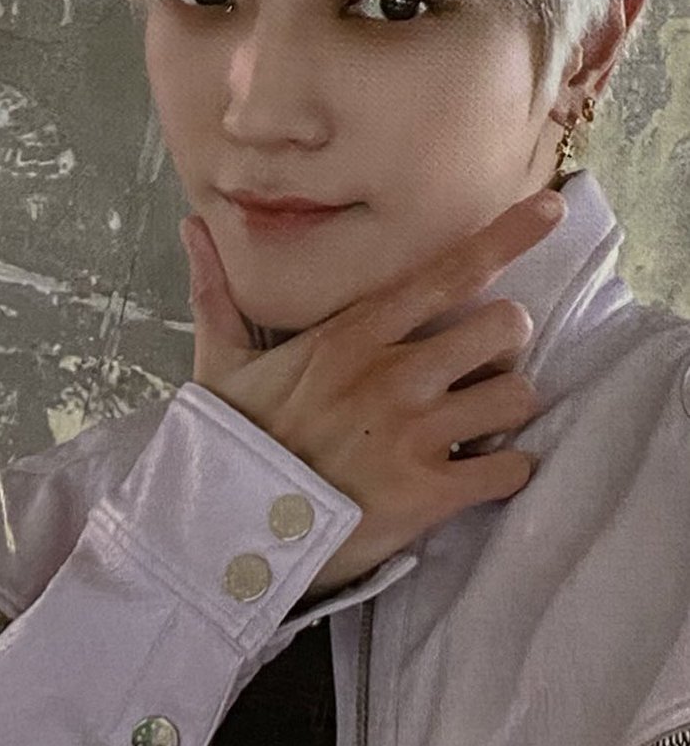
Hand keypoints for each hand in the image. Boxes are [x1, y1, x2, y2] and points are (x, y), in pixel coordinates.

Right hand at [179, 188, 565, 598]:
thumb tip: (191, 225)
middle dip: (503, 342)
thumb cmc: (230, 442)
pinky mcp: (428, 495)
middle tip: (477, 363)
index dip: (508, 237)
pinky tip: (478, 472)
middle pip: (505, 327)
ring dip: (505, 408)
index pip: (447, 273)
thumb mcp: (220, 362)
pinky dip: (505, 470)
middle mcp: (394, 375)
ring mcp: (415, 435)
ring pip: (517, 395)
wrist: (225, 534)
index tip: (553, 211)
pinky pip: (509, 468)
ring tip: (474, 421)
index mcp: (353, 334)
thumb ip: (218, 291)